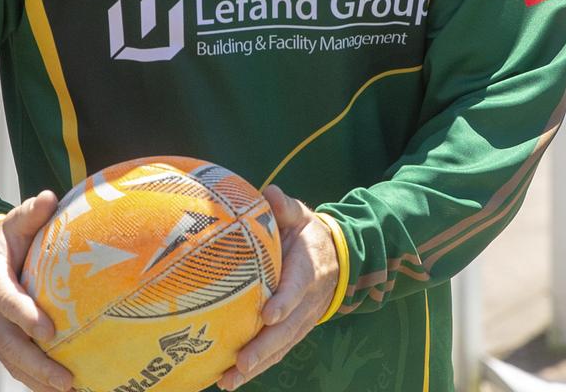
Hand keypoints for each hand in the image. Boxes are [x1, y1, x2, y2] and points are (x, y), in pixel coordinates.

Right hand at [0, 191, 72, 391]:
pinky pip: (15, 365)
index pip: (7, 301)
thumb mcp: (14, 222)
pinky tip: (59, 389)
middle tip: (65, 377)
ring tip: (68, 388)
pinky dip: (34, 380)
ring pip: (13, 361)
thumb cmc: (6, 239)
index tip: (50, 330)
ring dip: (38, 378)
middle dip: (37, 363)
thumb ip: (31, 212)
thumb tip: (49, 197)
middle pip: (10, 344)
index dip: (25, 316)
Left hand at [217, 185, 338, 390]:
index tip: (268, 314)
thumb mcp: (301, 216)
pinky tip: (230, 380)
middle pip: (287, 329)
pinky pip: (276, 352)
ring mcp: (301, 320)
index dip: (284, 302)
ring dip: (257, 366)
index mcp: (307, 270)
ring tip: (229, 381)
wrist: (336, 258)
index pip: (297, 288)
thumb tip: (270, 192)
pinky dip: (257, 368)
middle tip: (241, 362)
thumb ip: (286, 207)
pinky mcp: (293, 331)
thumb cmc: (308, 234)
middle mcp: (306, 301)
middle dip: (264, 347)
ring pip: (280, 347)